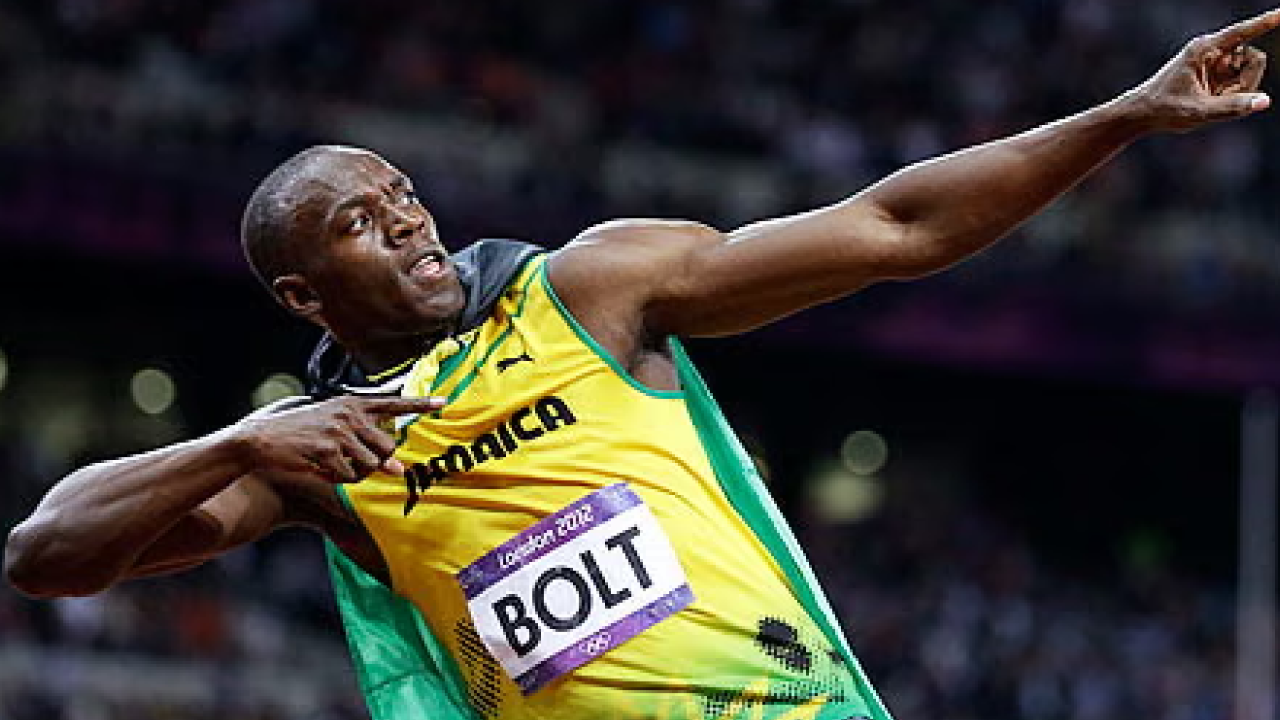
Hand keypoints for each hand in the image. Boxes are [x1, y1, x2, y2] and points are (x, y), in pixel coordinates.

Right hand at [229, 395, 445, 482]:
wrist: (261, 439)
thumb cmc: (299, 433)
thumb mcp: (331, 423)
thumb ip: (364, 438)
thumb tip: (397, 467)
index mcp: (352, 403)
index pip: (393, 403)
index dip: (420, 403)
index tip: (443, 402)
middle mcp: (349, 414)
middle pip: (388, 447)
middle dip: (377, 463)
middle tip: (353, 462)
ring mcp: (339, 432)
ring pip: (370, 465)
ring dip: (356, 473)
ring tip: (333, 464)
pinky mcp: (328, 451)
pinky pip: (350, 477)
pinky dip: (339, 480)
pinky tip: (322, 470)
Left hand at [1124, 8, 1279, 132]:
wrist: (1142, 114)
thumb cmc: (1164, 109)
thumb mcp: (1197, 112)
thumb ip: (1232, 108)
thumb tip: (1264, 101)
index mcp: (1204, 49)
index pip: (1242, 32)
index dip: (1265, 22)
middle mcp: (1213, 51)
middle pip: (1255, 58)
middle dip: (1248, 81)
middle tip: (1222, 99)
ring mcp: (1218, 62)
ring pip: (1251, 72)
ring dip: (1240, 90)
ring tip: (1212, 101)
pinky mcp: (1219, 74)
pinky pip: (1242, 83)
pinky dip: (1234, 96)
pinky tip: (1212, 101)